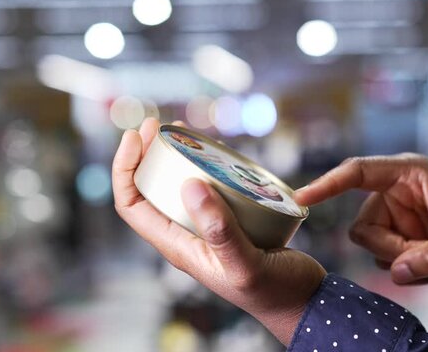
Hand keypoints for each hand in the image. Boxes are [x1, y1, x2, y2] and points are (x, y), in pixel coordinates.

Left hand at [112, 118, 325, 344]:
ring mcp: (206, 229)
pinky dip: (206, 167)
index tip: (135, 137)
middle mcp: (186, 236)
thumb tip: (188, 185)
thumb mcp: (246, 264)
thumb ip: (220, 232)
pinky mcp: (228, 222)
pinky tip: (219, 152)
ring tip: (182, 131)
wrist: (303, 302)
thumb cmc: (275, 291)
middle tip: (157, 125)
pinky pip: (208, 189)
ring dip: (173, 158)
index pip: (131, 206)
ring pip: (177, 188)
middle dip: (144, 156)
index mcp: (179, 248)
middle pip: (149, 191)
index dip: (124, 170)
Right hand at [294, 153, 427, 284]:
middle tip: (425, 257)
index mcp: (406, 173)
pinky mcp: (400, 237)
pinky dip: (409, 270)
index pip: (357, 173)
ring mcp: (395, 217)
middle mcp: (394, 193)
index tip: (299, 198)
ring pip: (373, 247)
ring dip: (402, 261)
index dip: (327, 184)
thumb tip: (399, 274)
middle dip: (390, 250)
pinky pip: (388, 260)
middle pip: (362, 228)